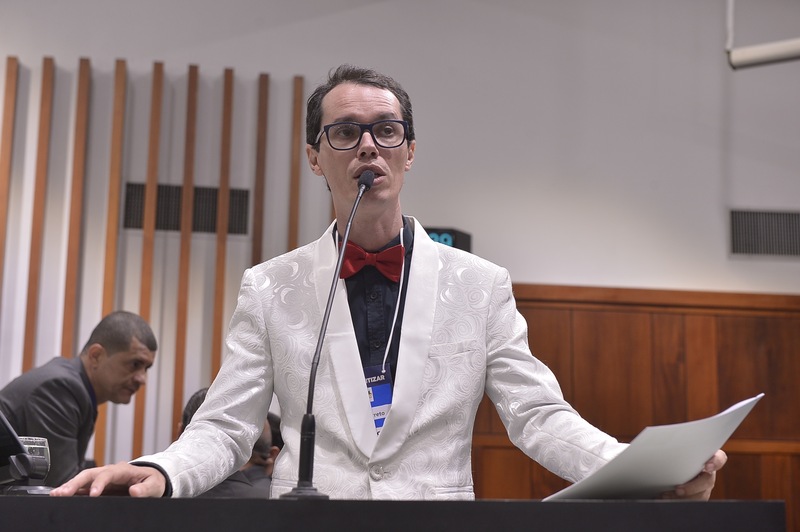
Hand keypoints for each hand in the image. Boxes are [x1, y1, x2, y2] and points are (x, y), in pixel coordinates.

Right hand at [50, 462, 166, 497]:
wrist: (150, 480)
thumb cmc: (152, 481)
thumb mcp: (154, 485)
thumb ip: (146, 488)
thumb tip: (135, 491)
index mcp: (123, 470)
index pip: (108, 474)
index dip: (99, 483)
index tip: (93, 494)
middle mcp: (109, 472)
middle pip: (89, 474)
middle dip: (75, 483)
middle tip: (62, 493)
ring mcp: (102, 479)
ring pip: (83, 480)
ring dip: (69, 486)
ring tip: (56, 495)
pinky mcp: (98, 487)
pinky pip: (83, 488)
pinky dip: (72, 492)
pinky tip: (61, 497)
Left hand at [661, 449, 727, 500]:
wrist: (669, 465)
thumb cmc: (676, 453)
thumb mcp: (679, 448)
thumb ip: (680, 447)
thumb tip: (664, 440)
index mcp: (708, 457)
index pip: (719, 458)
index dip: (716, 462)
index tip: (707, 466)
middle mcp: (709, 473)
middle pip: (707, 481)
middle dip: (692, 487)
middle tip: (678, 489)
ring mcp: (705, 486)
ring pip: (699, 495)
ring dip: (684, 496)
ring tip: (667, 494)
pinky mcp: (698, 496)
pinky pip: (692, 502)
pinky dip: (678, 500)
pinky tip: (667, 496)